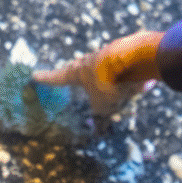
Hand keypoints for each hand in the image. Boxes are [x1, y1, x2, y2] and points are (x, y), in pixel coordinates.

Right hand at [33, 30, 163, 116]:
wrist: (132, 58)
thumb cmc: (109, 83)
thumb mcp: (103, 106)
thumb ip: (100, 116)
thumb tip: (98, 131)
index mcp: (77, 72)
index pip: (58, 77)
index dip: (47, 78)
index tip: (35, 75)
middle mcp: (91, 60)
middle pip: (82, 67)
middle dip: (81, 72)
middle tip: (75, 72)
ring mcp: (109, 53)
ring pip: (107, 67)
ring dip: (112, 76)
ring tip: (121, 86)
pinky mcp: (127, 51)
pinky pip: (128, 68)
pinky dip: (134, 77)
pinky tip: (146, 84)